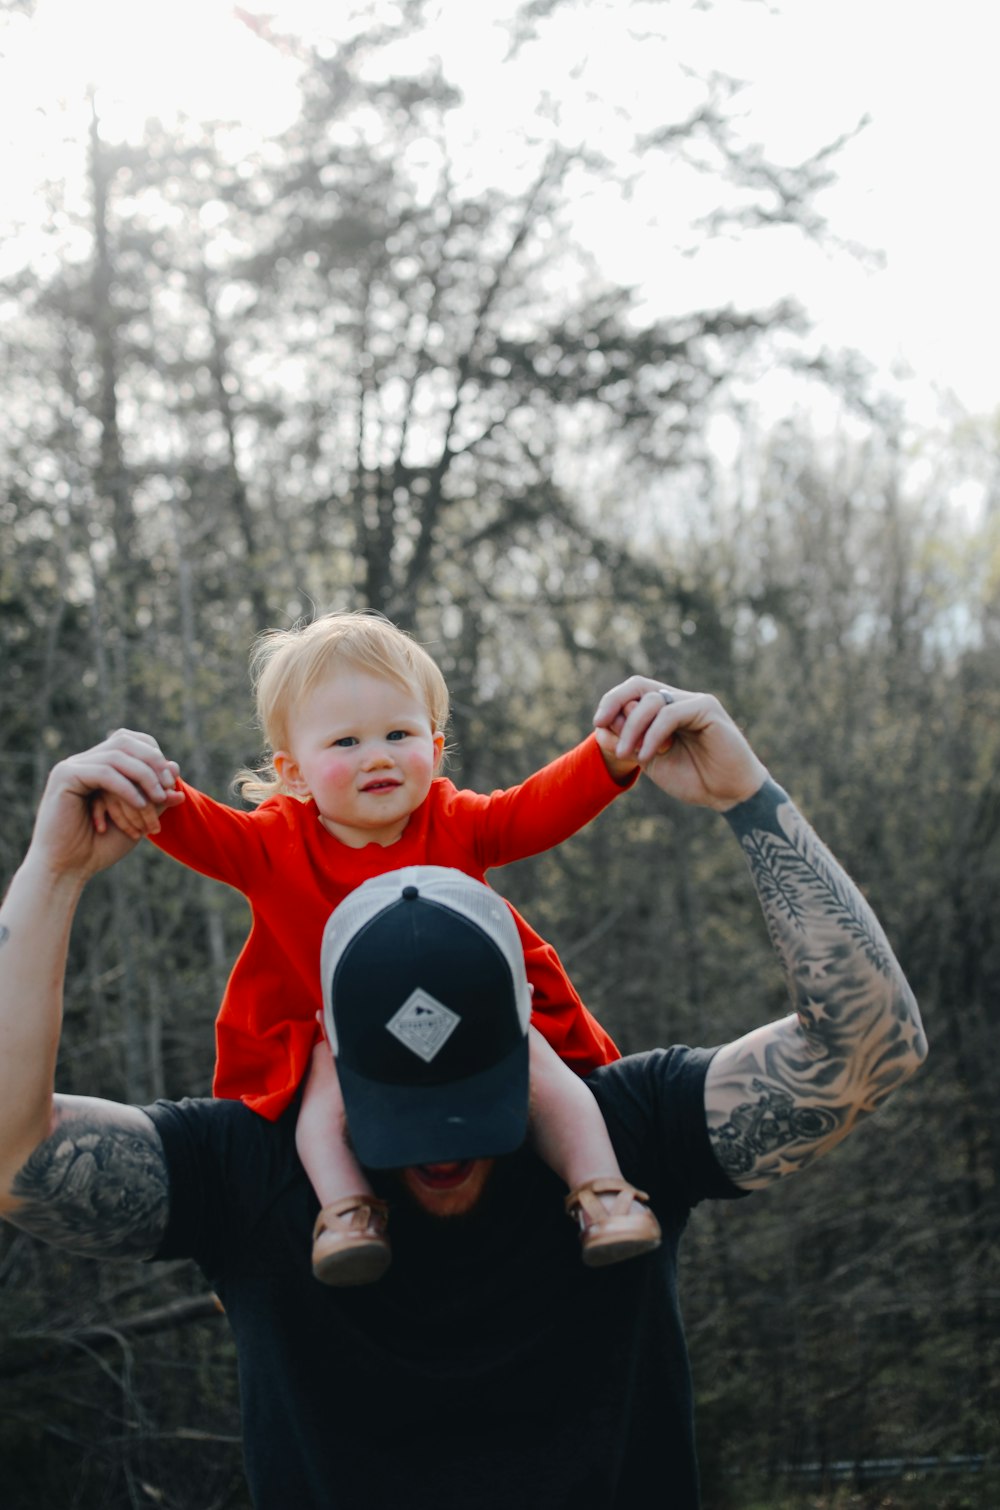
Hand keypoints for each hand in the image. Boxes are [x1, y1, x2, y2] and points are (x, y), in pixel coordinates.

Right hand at [28, 730, 182, 882]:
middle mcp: (84, 761)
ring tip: (158, 799)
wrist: (67, 869)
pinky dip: (126, 787)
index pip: (131, 741)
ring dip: (144, 777)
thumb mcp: (138, 819)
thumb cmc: (100, 847)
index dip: (154, 755)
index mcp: (98, 766)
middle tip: (168, 785)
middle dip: (152, 761)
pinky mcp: (65, 777)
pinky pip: (104, 773)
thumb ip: (155, 798)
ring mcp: (72, 767)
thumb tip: (176, 773)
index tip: (172, 781)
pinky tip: (140, 803)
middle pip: (124, 741)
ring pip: (117, 756)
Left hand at [593, 676, 768, 810]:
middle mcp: (678, 700)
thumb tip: (599, 729)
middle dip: (614, 703)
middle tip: (600, 724)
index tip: (598, 724)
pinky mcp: (707, 709)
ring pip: (651, 700)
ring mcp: (693, 702)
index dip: (612, 703)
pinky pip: (669, 714)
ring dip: (632, 727)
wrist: (728, 794)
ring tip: (628, 754)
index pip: (632, 691)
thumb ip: (627, 744)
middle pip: (638, 685)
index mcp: (664, 710)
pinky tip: (647, 754)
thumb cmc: (693, 778)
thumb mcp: (650, 762)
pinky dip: (652, 734)